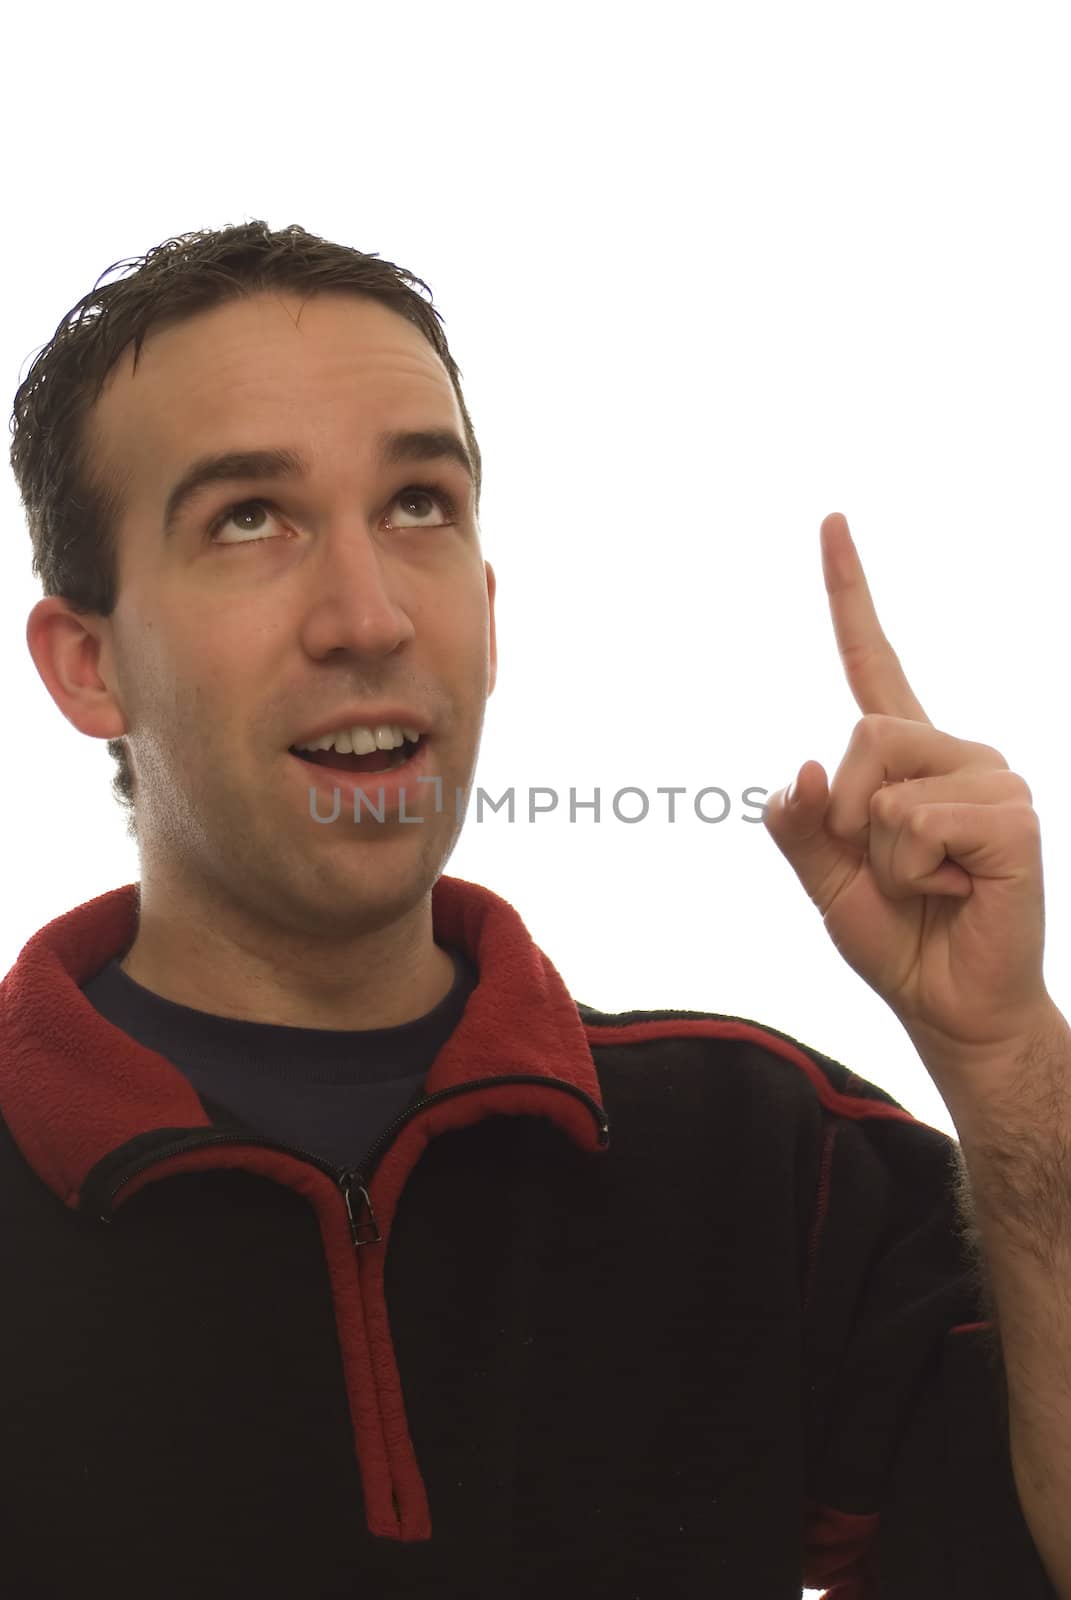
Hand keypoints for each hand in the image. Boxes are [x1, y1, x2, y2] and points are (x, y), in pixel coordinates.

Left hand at [762, 512, 1054, 1081]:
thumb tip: (804, 767)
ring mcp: (990, 779)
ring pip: (885, 790)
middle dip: (845, 816)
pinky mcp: (1014, 817)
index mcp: (904, 756)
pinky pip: (919, 825)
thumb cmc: (895, 935)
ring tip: (928, 882)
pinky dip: (915, 870)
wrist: (948, 1004)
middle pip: (863, 734)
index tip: (831, 520)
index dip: (849, 593)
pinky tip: (957, 888)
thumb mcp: (822, 879)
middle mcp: (953, 751)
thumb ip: (798, 824)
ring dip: (881, 856)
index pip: (871, 659)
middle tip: (882, 864)